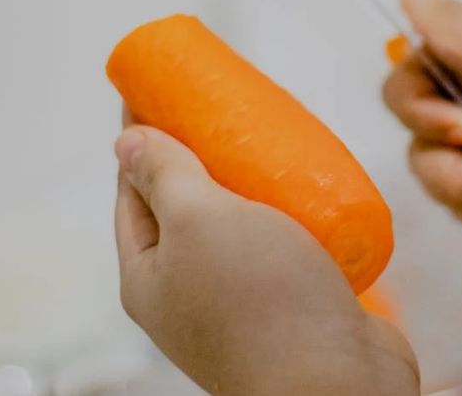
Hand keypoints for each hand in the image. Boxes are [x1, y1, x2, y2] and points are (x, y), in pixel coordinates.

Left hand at [113, 112, 418, 394]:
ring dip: (246, 182)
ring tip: (262, 140)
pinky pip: (277, 243)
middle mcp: (189, 289)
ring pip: (236, 224)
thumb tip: (124, 143)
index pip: (132, 191)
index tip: (157, 93)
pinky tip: (301, 187)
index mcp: (149, 274)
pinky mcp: (287, 300)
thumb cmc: (260, 302)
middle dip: (197, 155)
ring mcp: (240, 297)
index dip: (141, 139)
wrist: (338, 382)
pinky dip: (283, 211)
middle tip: (219, 109)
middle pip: (185, 206)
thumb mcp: (199, 220)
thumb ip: (163, 176)